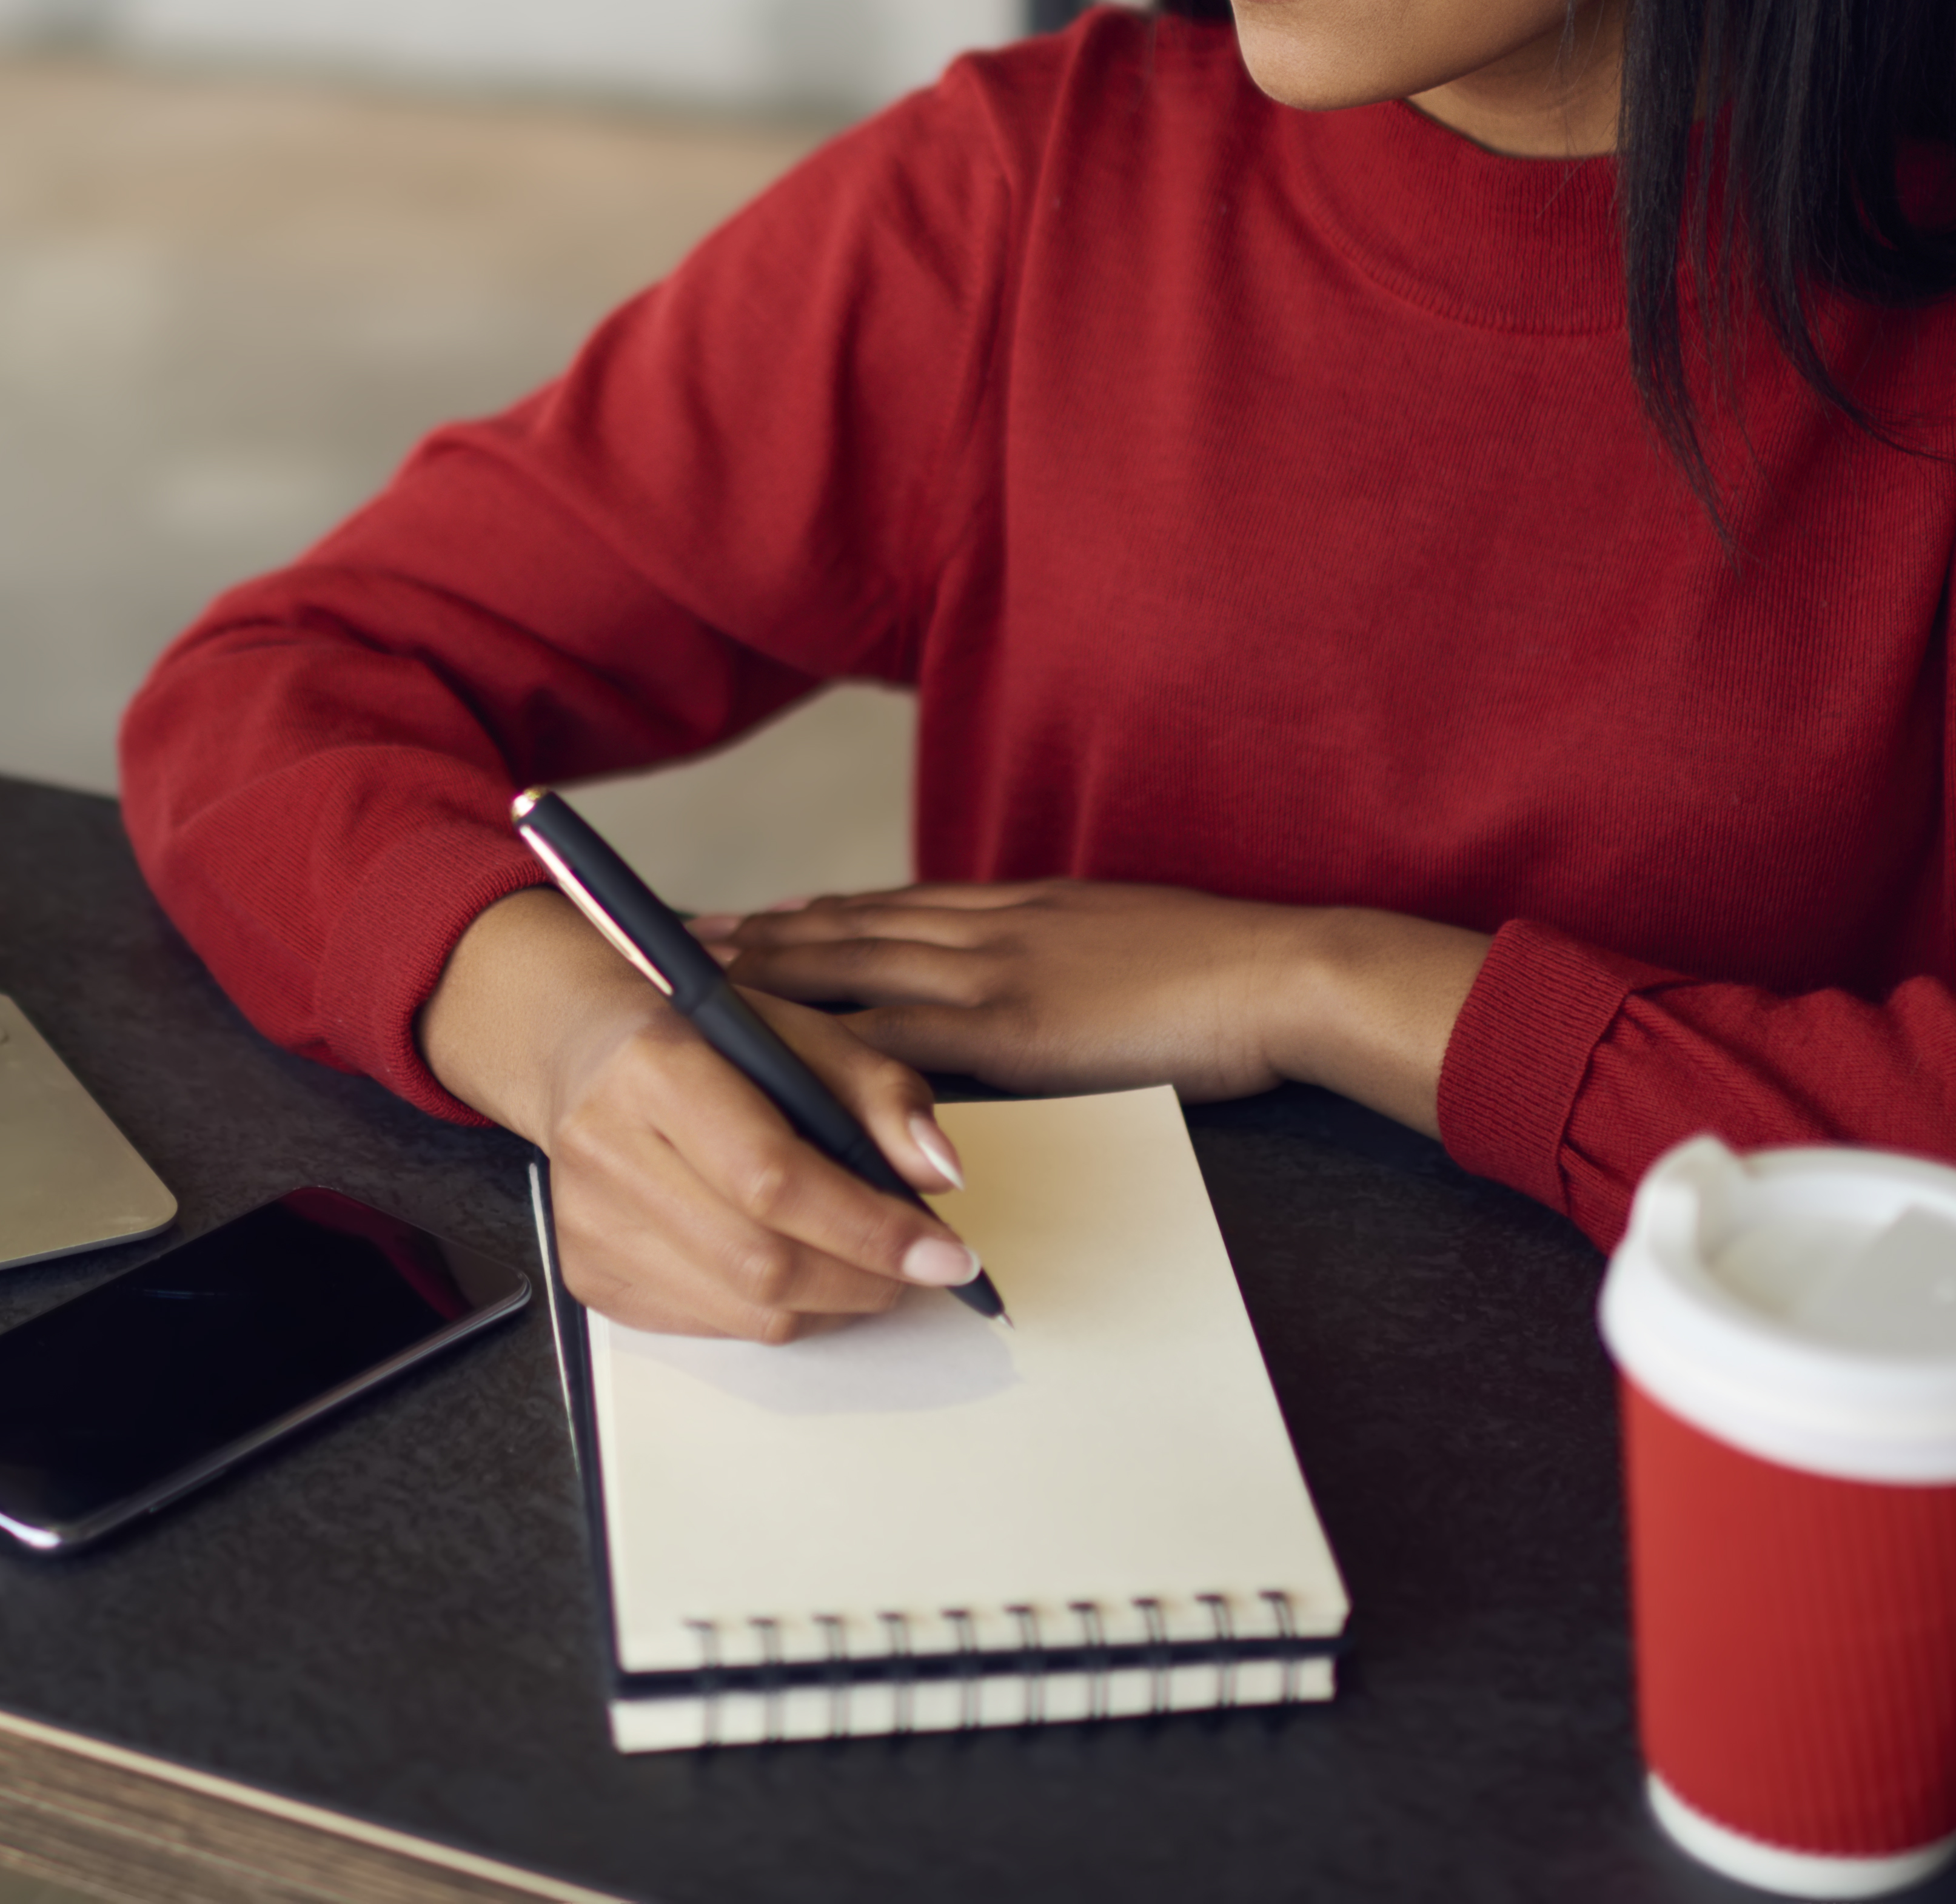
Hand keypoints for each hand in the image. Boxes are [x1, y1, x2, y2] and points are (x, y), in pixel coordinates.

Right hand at [420, 888, 982, 1344]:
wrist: (581, 1048)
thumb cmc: (699, 1035)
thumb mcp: (796, 1029)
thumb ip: (877, 1090)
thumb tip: (940, 1173)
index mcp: (653, 1067)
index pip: (772, 1178)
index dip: (871, 1227)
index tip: (950, 1253)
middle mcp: (606, 1151)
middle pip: (762, 1261)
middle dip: (867, 1278)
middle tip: (924, 1267)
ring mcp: (588, 1223)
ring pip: (745, 1310)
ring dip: (834, 1302)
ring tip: (872, 1266)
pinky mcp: (588, 1273)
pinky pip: (713, 1326)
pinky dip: (779, 1310)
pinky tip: (801, 1266)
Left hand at [693, 880, 1491, 1130]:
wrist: (1280, 973)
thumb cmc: (1221, 971)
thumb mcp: (1121, 945)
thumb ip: (1061, 958)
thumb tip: (1028, 991)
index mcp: (1020, 910)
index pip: (894, 907)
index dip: (817, 913)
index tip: (754, 917)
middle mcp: (990, 928)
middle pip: (849, 925)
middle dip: (760, 935)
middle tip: (676, 939)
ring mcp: (994, 972)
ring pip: (853, 964)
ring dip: (767, 970)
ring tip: (693, 975)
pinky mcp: (1011, 1026)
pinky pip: (897, 1035)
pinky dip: (830, 1040)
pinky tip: (780, 1048)